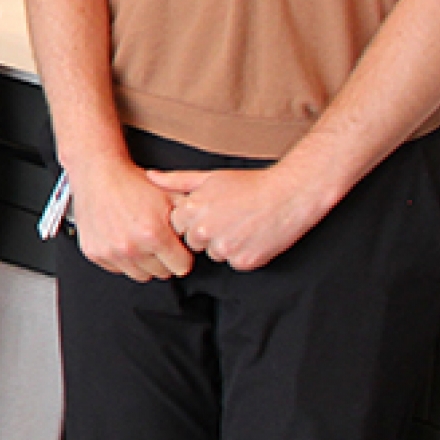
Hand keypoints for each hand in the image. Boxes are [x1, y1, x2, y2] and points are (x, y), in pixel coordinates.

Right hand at [68, 160, 194, 281]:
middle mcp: (131, 247)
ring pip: (140, 275)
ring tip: (140, 241)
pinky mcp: (95, 253)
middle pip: (162, 273)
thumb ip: (190, 217)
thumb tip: (204, 233)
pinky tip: (123, 240)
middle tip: (157, 240)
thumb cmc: (132, 183)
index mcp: (153, 234)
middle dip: (164, 259)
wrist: (98, 174)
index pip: (182, 267)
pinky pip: (117, 269)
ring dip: (144, 262)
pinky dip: (123, 259)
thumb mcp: (169, 195)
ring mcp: (111, 252)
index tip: (177, 247)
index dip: (183, 255)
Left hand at [149, 166, 327, 272]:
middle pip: (194, 243)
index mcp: (192, 210)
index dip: (194, 219)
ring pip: (214, 255)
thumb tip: (150, 176)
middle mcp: (204, 231)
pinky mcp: (243, 262)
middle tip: (230, 217)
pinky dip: (243, 254)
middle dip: (207, 233)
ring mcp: (224, 248)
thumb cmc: (250, 184)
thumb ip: (177, 180)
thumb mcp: (210, 177)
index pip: (178, 226)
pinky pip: (234, 263)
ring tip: (243, 225)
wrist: (289, 195)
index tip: (211, 211)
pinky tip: (253, 237)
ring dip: (225, 245)